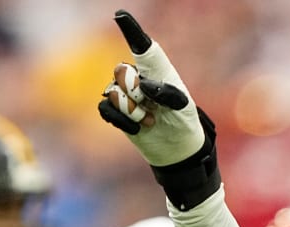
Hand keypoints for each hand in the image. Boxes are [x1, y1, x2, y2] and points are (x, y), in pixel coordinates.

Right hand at [98, 9, 204, 166]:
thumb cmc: (183, 120)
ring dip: (134, 111)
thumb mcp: (183, 107)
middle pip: (121, 70)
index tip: (121, 16)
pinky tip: (138, 127)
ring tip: (151, 120)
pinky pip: (106, 108)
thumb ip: (167, 92)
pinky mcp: (116, 109)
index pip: (142, 47)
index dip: (131, 30)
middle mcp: (137, 76)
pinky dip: (123, 120)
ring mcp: (124, 92)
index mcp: (157, 69)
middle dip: (135, 91)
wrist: (177, 147)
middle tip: (153, 107)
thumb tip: (144, 85)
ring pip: (114, 93)